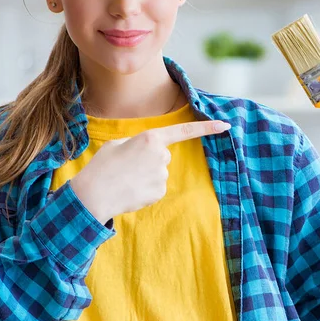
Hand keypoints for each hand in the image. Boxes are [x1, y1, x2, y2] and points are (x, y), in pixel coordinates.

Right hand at [70, 120, 230, 224]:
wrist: (94, 194)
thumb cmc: (102, 166)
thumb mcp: (117, 144)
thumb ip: (138, 144)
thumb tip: (147, 154)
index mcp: (151, 138)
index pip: (183, 131)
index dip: (206, 128)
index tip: (225, 126)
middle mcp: (161, 156)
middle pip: (163, 155)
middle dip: (149, 160)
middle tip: (126, 166)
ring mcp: (162, 175)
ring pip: (158, 173)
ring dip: (145, 176)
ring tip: (125, 179)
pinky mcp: (160, 192)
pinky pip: (156, 188)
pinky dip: (145, 189)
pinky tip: (130, 190)